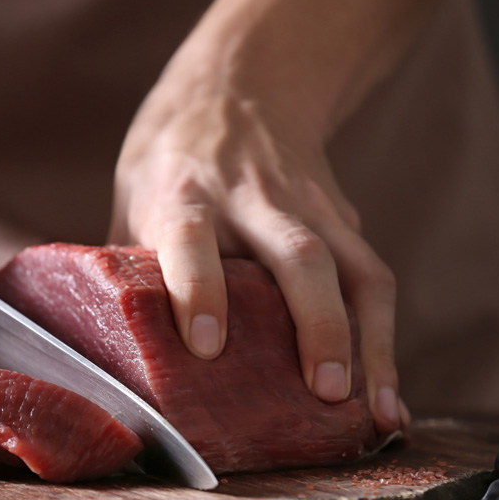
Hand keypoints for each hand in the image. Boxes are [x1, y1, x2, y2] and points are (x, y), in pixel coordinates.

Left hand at [111, 90, 406, 434]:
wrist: (237, 87)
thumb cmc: (169, 165)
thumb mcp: (132, 202)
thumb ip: (129, 274)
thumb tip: (112, 361)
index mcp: (186, 195)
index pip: (192, 240)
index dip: (198, 291)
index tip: (204, 347)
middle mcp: (253, 198)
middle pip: (297, 254)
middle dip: (316, 324)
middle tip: (323, 390)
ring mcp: (308, 207)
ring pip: (352, 269)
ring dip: (369, 343)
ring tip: (375, 412)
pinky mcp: (343, 220)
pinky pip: (372, 280)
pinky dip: (384, 340)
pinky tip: (386, 398)